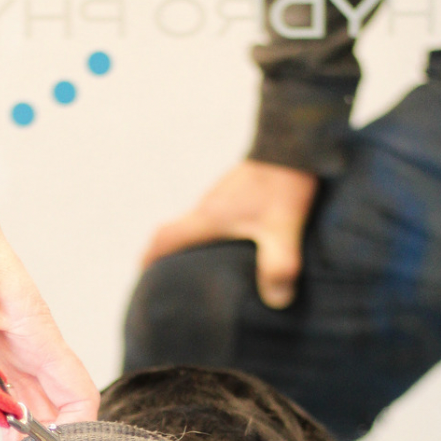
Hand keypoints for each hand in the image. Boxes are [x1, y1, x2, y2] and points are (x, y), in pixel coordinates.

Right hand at [142, 160, 318, 308]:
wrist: (297, 139)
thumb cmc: (284, 182)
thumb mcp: (283, 227)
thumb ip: (279, 265)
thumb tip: (275, 301)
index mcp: (208, 217)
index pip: (164, 237)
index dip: (150, 258)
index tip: (143, 276)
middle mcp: (209, 205)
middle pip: (178, 234)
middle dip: (170, 258)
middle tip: (174, 284)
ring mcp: (223, 196)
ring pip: (199, 226)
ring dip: (195, 246)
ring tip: (206, 272)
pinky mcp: (240, 190)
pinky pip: (218, 217)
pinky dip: (216, 235)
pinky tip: (236, 247)